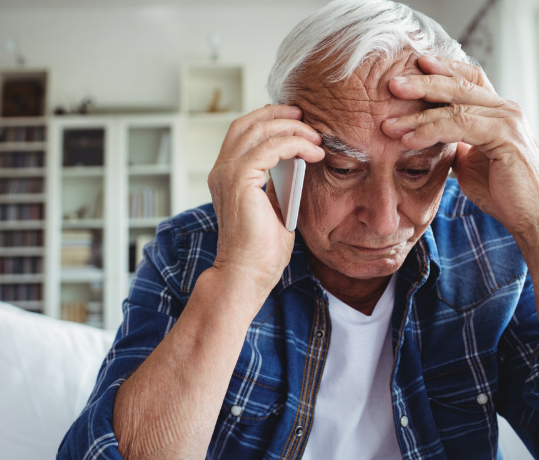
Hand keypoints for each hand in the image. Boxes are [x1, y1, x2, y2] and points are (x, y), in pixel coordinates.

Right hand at [208, 105, 323, 302]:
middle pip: (248, 123)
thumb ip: (277, 182)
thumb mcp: (272, 206)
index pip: (243, 132)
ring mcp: (227, 173)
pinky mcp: (240, 179)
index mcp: (226, 175)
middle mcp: (221, 170)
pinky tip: (313, 153)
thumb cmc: (261, 249)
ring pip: (261, 130)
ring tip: (316, 138)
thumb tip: (296, 161)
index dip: (268, 119)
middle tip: (306, 116)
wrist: (247, 274)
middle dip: (279, 114)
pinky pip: (271, 147)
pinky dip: (295, 144)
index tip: (297, 120)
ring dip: (293, 129)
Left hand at [381, 56, 538, 242]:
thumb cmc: (502, 192)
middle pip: (459, 85)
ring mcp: (508, 121)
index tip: (414, 65)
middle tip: (391, 84)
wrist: (530, 217)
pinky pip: (461, 126)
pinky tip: (409, 140)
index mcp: (498, 111)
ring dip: (418, 116)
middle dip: (422, 83)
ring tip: (389, 125)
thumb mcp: (469, 161)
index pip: (468, 79)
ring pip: (456, 107)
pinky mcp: (506, 137)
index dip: (443, 69)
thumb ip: (453, 143)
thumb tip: (426, 136)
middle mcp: (506, 110)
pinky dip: (431, 131)